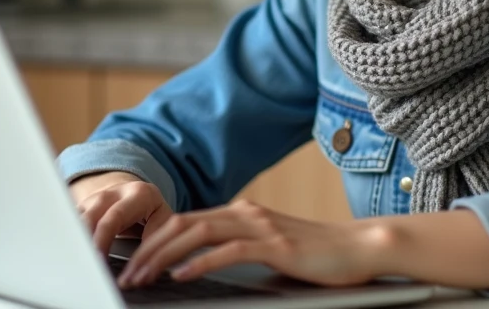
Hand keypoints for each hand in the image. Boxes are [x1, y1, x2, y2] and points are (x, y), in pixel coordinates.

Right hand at [71, 172, 173, 256]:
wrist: (139, 194)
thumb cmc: (154, 213)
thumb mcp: (164, 222)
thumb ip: (155, 242)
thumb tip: (141, 273)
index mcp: (138, 194)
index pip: (115, 217)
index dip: (103, 239)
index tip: (98, 261)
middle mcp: (113, 192)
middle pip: (91, 216)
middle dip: (83, 240)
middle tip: (81, 263)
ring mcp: (95, 198)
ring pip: (76, 216)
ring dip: (72, 238)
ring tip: (69, 259)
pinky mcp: (82, 206)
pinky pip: (69, 220)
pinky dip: (66, 236)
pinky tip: (63, 252)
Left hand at [117, 199, 385, 289]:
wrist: (361, 247)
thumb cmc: (317, 254)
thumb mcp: (269, 246)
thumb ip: (238, 248)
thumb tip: (199, 263)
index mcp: (241, 212)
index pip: (184, 222)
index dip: (153, 241)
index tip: (132, 263)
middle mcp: (246, 213)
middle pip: (183, 224)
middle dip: (149, 249)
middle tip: (127, 273)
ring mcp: (261, 226)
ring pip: (198, 234)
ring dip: (165, 256)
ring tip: (144, 276)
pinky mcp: (276, 244)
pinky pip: (230, 251)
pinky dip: (201, 262)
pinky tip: (182, 275)